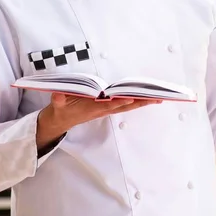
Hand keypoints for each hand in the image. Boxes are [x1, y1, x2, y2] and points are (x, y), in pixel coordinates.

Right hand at [36, 93, 160, 150]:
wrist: (61, 120)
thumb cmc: (61, 109)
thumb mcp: (57, 105)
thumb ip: (58, 100)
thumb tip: (58, 95)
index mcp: (92, 108)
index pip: (109, 104)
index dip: (119, 102)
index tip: (131, 98)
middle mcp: (103, 109)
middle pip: (124, 105)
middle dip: (140, 102)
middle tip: (156, 98)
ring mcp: (106, 108)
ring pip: (127, 105)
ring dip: (142, 102)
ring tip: (158, 98)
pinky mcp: (108, 107)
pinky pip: (125, 104)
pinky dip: (136, 101)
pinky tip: (147, 98)